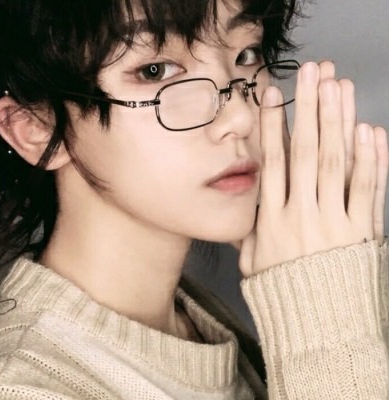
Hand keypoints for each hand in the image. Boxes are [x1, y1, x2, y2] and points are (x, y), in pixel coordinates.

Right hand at [239, 61, 387, 276]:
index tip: (274, 96)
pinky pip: (367, 191)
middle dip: (308, 108)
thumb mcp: (252, 265)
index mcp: (272, 221)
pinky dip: (371, 160)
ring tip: (339, 87)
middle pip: (306, 152)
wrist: (318, 328)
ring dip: (338, 121)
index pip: (273, 163)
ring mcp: (334, 222)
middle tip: (312, 73)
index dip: (273, 127)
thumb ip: (249, 234)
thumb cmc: (282, 293)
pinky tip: (369, 130)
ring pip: (336, 163)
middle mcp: (301, 215)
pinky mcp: (361, 232)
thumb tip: (244, 211)